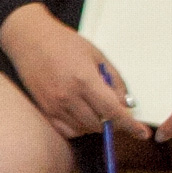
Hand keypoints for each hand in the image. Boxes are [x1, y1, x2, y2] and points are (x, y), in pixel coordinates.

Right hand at [0, 2, 138, 139]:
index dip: (130, 125)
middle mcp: (68, 96)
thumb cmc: (64, 43)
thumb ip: (114, 81)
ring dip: (95, 124)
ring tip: (93, 105)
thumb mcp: (97, 55)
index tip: (142, 133)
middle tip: (111, 106)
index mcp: (85, 80)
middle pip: (99, 124)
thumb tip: (126, 104)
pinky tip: (81, 114)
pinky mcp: (45, 109)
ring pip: (84, 129)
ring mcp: (54, 105)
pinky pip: (67, 130)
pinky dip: (78, 127)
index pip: (112, 112)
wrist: (30, 40)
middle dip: (111, 120)